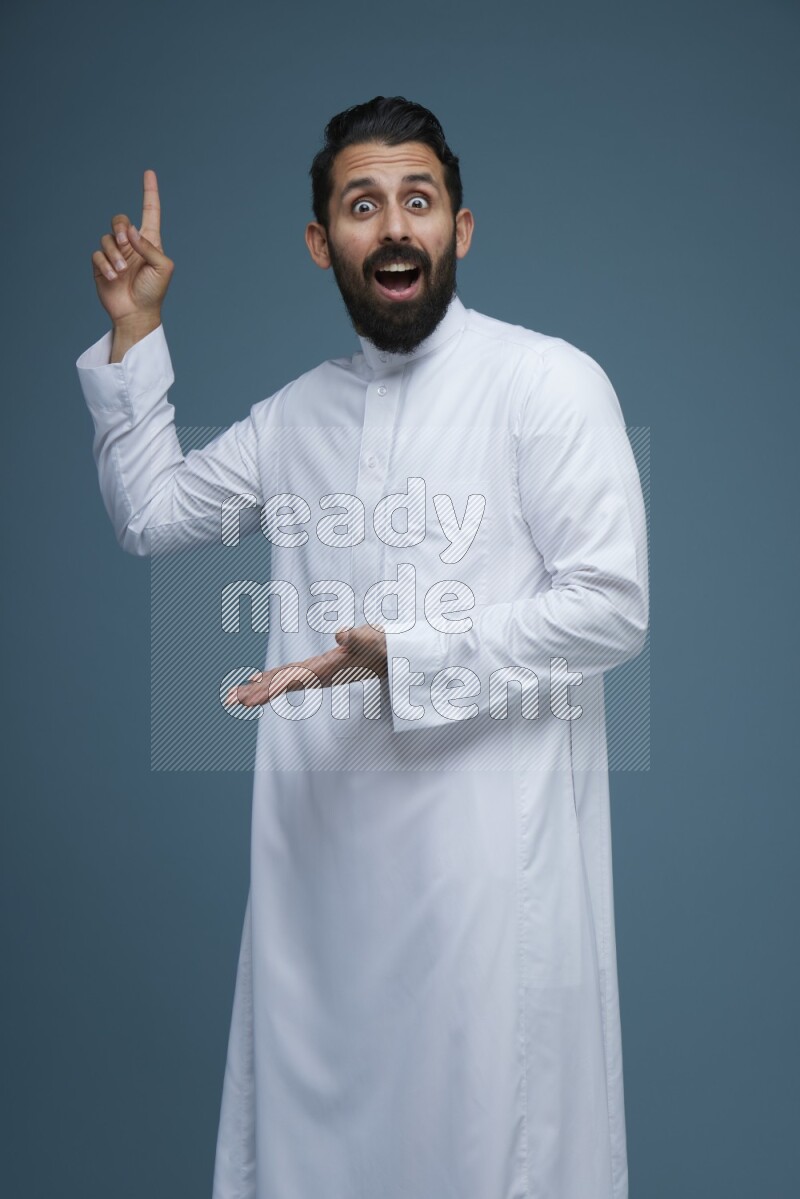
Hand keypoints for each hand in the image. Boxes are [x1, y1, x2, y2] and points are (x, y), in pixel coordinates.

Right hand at [91, 169, 173, 325]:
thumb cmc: (154, 292)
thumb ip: (149, 246)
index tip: (149, 173)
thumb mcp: (163, 267)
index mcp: (150, 241)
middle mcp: (131, 244)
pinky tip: (114, 277)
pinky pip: (97, 254)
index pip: (150, 211)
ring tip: (121, 271)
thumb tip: (130, 231)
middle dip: (119, 227)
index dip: (150, 192)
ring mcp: (116, 254)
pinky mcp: (102, 265)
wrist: (137, 314)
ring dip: (114, 253)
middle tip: (124, 243)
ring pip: (106, 238)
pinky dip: (105, 264)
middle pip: (120, 219)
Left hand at [227, 624, 387, 708]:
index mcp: (326, 670)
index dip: (268, 689)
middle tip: (230, 700)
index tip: (247, 700)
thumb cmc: (384, 646)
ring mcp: (320, 672)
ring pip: (284, 681)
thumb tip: (341, 634)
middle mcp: (320, 674)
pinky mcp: (322, 667)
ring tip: (237, 694)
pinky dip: (273, 678)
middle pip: (282, 684)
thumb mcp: (372, 638)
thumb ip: (358, 638)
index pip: (291, 680)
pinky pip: (291, 674)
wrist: (397, 655)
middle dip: (257, 692)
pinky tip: (260, 679)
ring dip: (261, 687)